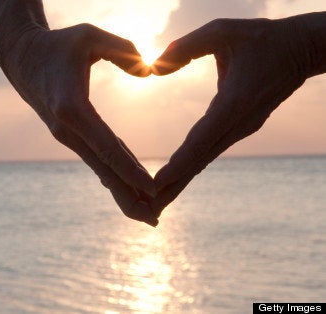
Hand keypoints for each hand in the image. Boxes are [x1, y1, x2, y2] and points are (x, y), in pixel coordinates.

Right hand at [0, 24, 157, 224]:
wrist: (22, 59)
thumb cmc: (58, 44)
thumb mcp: (90, 36)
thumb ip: (123, 50)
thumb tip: (149, 72)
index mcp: (72, 108)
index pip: (108, 146)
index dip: (131, 170)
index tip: (153, 190)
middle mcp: (68, 130)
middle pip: (103, 170)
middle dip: (129, 198)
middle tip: (154, 222)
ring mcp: (67, 136)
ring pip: (100, 170)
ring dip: (123, 194)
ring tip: (148, 216)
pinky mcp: (70, 136)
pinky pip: (97, 160)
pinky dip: (114, 178)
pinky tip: (129, 192)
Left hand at [150, 16, 318, 211]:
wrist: (302, 50)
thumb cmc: (262, 37)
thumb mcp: (223, 31)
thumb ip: (187, 47)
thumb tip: (154, 67)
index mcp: (235, 103)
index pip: (201, 138)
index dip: (179, 162)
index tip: (157, 184)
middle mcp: (238, 124)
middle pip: (199, 161)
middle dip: (172, 187)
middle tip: (146, 212)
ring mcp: (240, 129)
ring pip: (203, 161)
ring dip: (178, 184)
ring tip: (153, 207)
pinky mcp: (239, 128)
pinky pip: (208, 152)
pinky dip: (188, 168)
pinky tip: (172, 182)